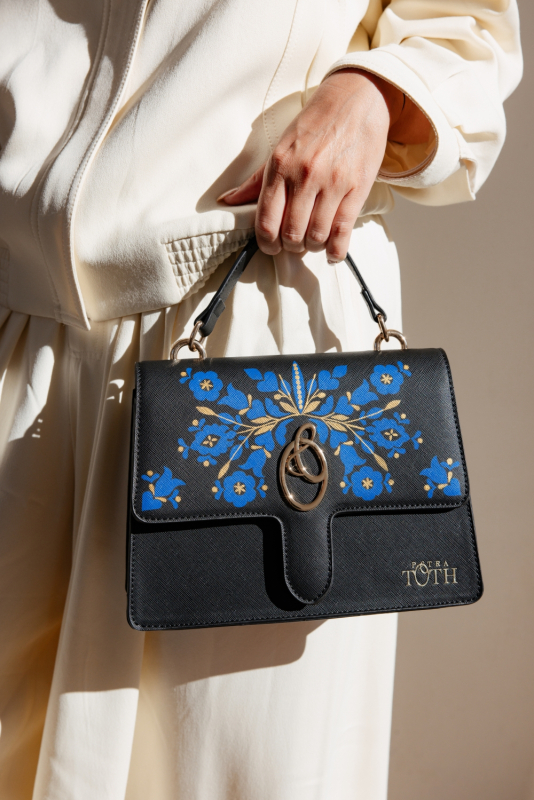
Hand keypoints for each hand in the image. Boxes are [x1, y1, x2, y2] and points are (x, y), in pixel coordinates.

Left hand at [217, 69, 430, 261]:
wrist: (356, 99)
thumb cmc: (315, 125)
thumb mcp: (280, 147)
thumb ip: (256, 180)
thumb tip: (227, 201)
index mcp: (280, 166)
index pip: (266, 221)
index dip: (267, 244)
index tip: (271, 247)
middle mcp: (304, 175)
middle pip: (292, 234)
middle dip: (291, 247)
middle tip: (294, 243)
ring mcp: (332, 183)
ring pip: (316, 236)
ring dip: (313, 247)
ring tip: (313, 241)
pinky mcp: (357, 188)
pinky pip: (343, 232)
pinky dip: (336, 250)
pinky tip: (332, 251)